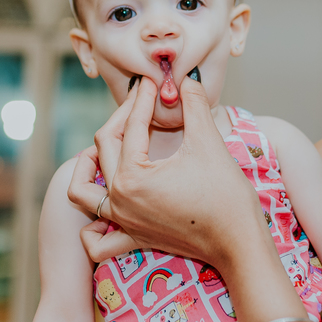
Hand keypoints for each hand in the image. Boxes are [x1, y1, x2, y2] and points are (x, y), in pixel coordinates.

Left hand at [67, 76, 264, 271]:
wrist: (239, 242)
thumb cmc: (227, 196)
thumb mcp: (209, 142)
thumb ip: (195, 104)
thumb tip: (188, 79)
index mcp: (133, 175)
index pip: (131, 126)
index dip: (142, 99)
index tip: (151, 82)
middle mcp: (120, 199)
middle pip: (103, 148)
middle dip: (121, 119)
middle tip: (141, 103)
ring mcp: (125, 222)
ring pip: (82, 193)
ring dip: (85, 168)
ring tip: (100, 150)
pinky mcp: (136, 238)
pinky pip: (98, 242)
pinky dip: (92, 228)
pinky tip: (105, 210)